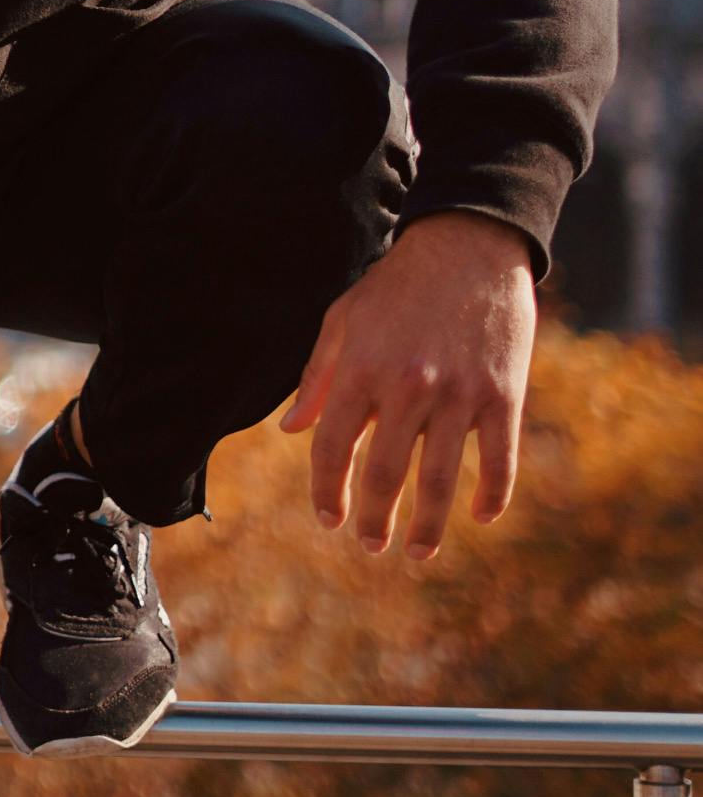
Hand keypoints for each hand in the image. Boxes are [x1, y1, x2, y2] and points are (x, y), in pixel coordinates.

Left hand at [280, 211, 535, 560]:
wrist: (469, 245)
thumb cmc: (397, 284)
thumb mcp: (344, 319)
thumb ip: (318, 377)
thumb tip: (292, 430)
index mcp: (361, 369)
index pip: (331, 448)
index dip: (326, 490)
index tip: (329, 519)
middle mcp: (408, 387)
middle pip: (384, 473)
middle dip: (374, 518)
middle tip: (371, 544)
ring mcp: (460, 394)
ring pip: (440, 479)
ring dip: (428, 525)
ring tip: (418, 551)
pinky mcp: (504, 395)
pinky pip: (498, 460)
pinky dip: (491, 495)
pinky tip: (479, 515)